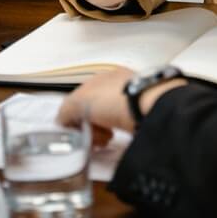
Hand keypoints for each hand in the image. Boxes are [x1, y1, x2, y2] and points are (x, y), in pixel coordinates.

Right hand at [57, 68, 186, 133]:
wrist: (153, 108)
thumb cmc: (115, 99)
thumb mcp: (80, 102)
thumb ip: (66, 110)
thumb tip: (63, 121)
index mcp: (105, 76)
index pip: (84, 96)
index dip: (76, 115)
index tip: (75, 129)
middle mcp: (122, 85)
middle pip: (98, 109)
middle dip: (90, 126)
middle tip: (91, 137)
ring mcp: (138, 99)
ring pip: (112, 120)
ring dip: (103, 132)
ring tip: (106, 140)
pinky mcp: (150, 115)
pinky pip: (128, 128)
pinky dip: (120, 136)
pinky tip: (120, 141)